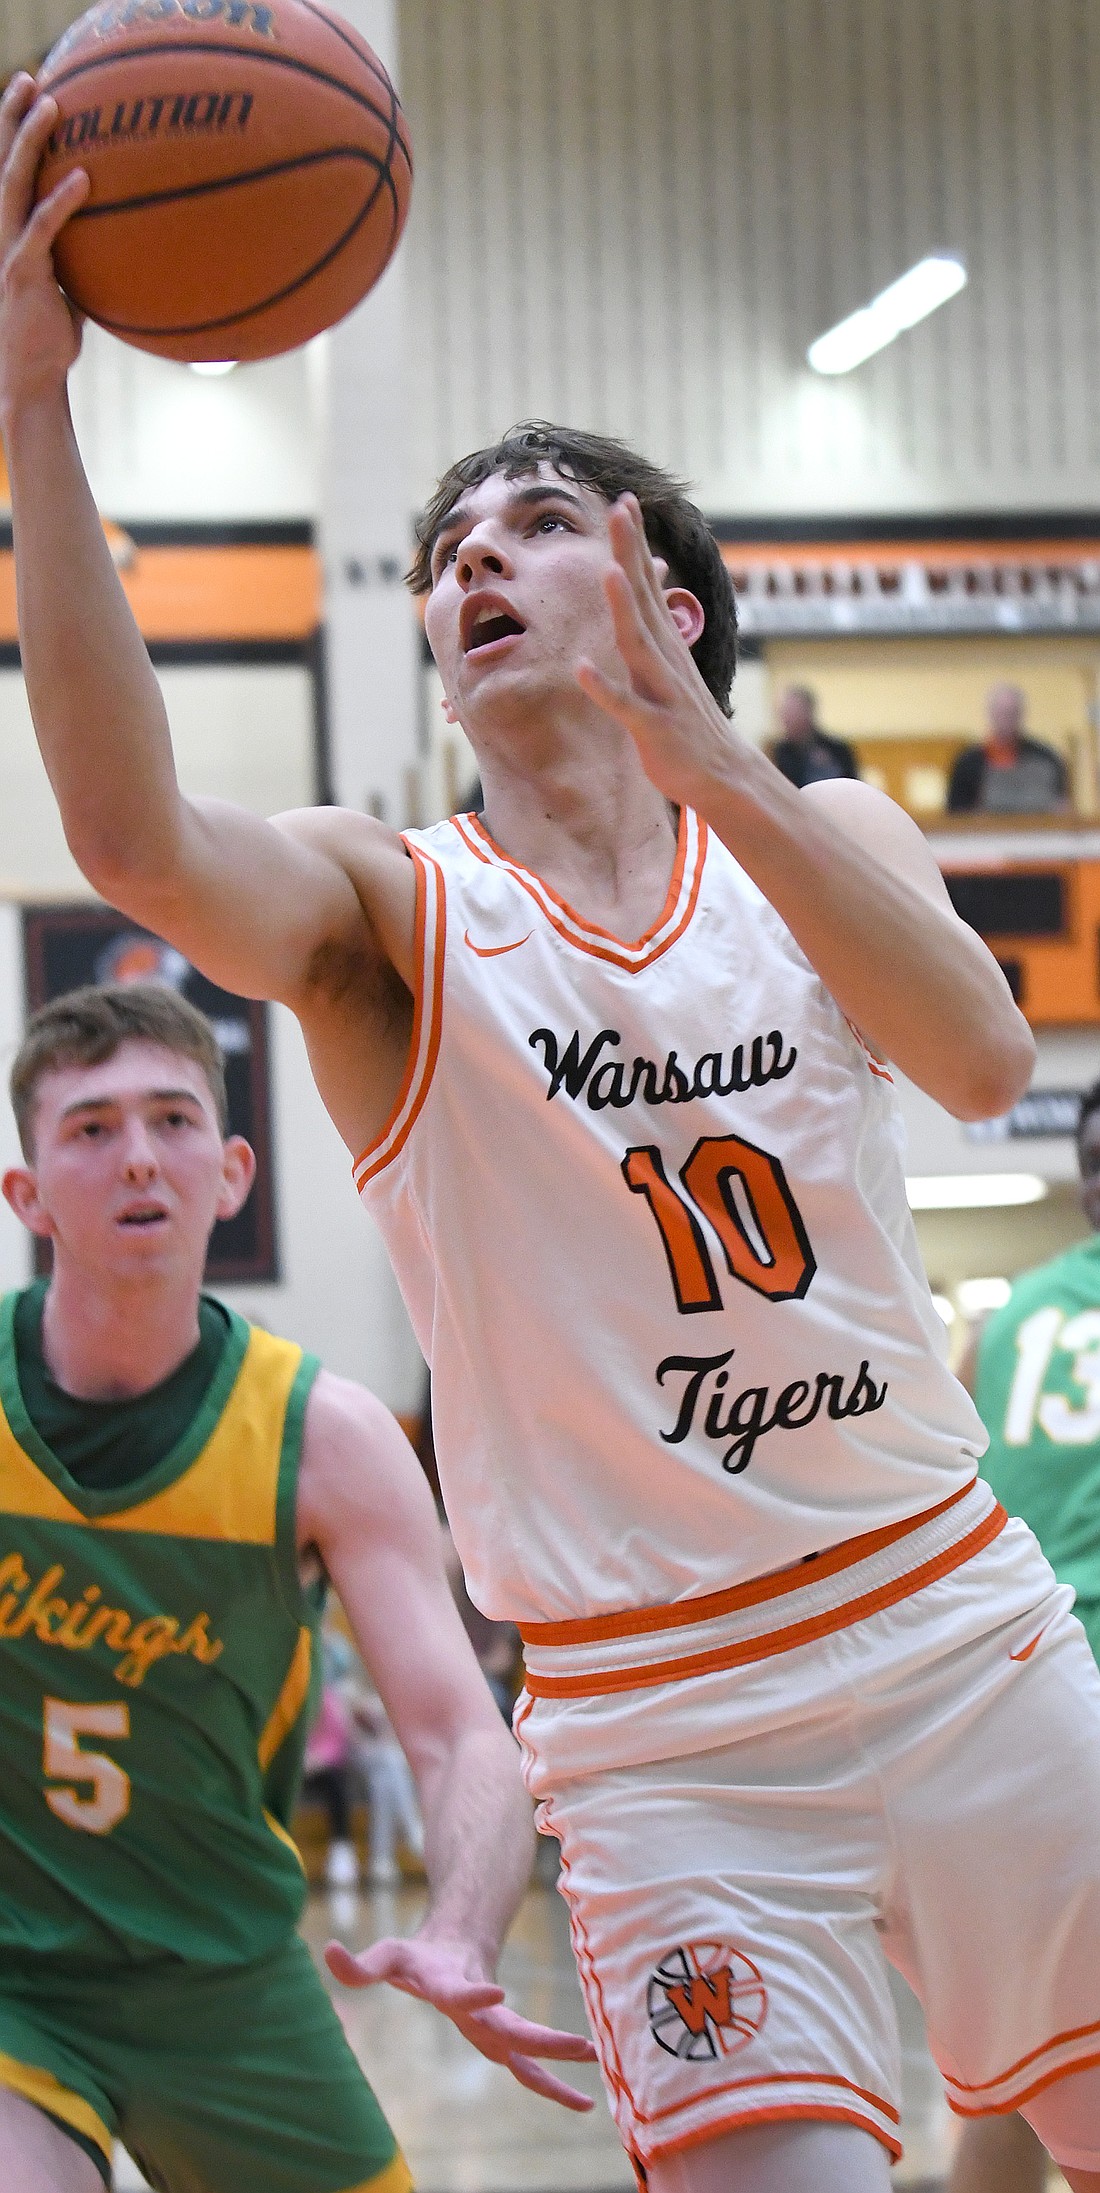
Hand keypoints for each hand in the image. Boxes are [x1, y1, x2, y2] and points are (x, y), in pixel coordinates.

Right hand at [0, 76, 88, 415]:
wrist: (31, 378)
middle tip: (31, 77)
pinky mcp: (22, 273)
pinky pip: (43, 229)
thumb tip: (121, 243)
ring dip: (30, 141)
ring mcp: (8, 249)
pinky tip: (82, 178)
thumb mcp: (69, 289)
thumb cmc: (52, 337)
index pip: (9, 170)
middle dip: (13, 116)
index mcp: (10, 231)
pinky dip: (61, 201)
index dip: (14, 129)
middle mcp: (2, 232)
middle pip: (3, 162)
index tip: (31, 91)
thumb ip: (82, 260)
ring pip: (14, 182)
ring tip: (54, 105)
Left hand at [325, 1933, 597, 2110]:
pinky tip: (582, 2105)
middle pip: (512, 2027)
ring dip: (557, 2064)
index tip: (498, 1991)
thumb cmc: (418, 1955)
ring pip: (528, 2050)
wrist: (459, 1941)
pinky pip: (528, 2068)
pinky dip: (553, 2084)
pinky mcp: (501, 2038)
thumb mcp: (387, 1956)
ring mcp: (495, 2025)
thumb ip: (359, 1963)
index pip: (462, 1994)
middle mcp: (481, 2008)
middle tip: (579, 2045)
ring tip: (591, 2076)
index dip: (476, 1995)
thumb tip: (328, 1952)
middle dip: (543, 2039)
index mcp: (453, 1987)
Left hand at [576, 493, 737, 807]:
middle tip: (620, 508)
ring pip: (639, 645)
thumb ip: (654, 636)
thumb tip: (644, 602)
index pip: (648, 585)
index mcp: (666, 645)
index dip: (635, 544)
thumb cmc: (689, 725)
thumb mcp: (670, 672)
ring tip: (609, 571)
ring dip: (623, 609)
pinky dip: (605, 688)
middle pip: (644, 599)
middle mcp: (666, 659)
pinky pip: (627, 707)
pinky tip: (582, 669)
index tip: (623, 501)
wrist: (725, 777)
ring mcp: (662, 692)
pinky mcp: (655, 728)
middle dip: (631, 554)